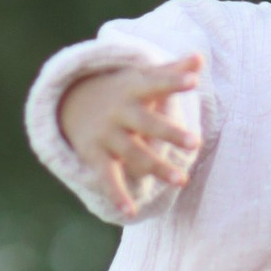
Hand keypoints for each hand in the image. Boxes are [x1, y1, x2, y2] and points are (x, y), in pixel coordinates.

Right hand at [59, 53, 203, 217]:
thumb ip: (171, 71)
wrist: (71, 101)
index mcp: (134, 89)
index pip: (156, 83)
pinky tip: (130, 212)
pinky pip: (108, 177)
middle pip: (147, 123)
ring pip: (134, 153)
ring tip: (182, 180)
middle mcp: (120, 111)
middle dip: (169, 132)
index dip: (174, 81)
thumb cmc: (121, 90)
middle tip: (195, 142)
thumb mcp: (141, 77)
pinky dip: (117, 195)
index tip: (193, 79)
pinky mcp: (95, 156)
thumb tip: (200, 58)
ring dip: (156, 167)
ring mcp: (107, 135)